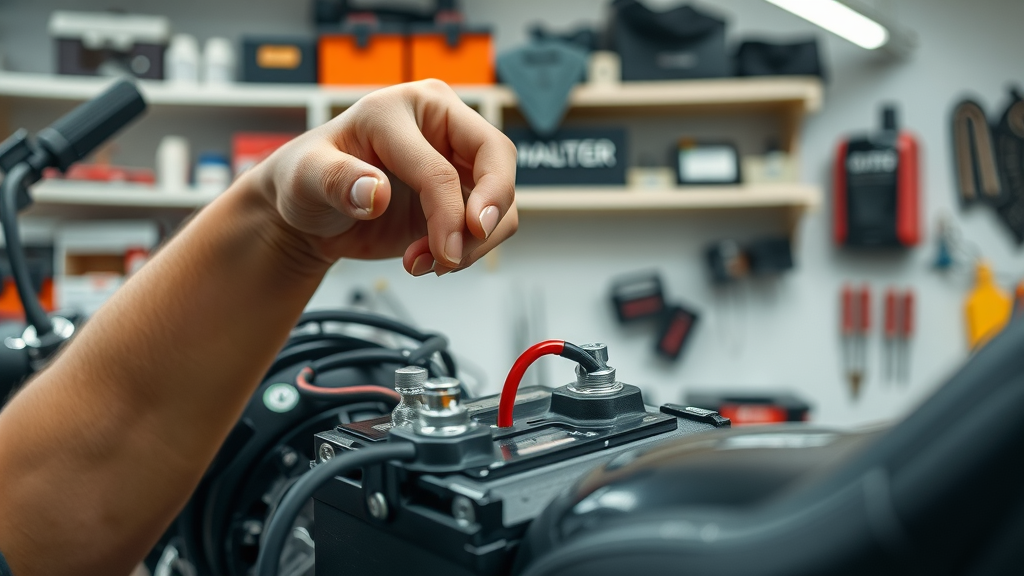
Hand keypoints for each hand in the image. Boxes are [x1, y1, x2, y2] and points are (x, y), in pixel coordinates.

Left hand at [253, 79, 518, 275]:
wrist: (310, 210)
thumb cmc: (307, 179)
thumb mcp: (306, 175)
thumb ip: (338, 180)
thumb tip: (375, 192)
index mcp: (405, 106)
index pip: (445, 162)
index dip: (450, 211)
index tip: (443, 251)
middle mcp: (440, 124)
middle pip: (498, 159)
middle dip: (489, 213)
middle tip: (459, 253)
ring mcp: (455, 160)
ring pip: (501, 198)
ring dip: (474, 243)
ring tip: (426, 262)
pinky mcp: (459, 196)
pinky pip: (488, 224)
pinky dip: (468, 251)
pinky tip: (426, 260)